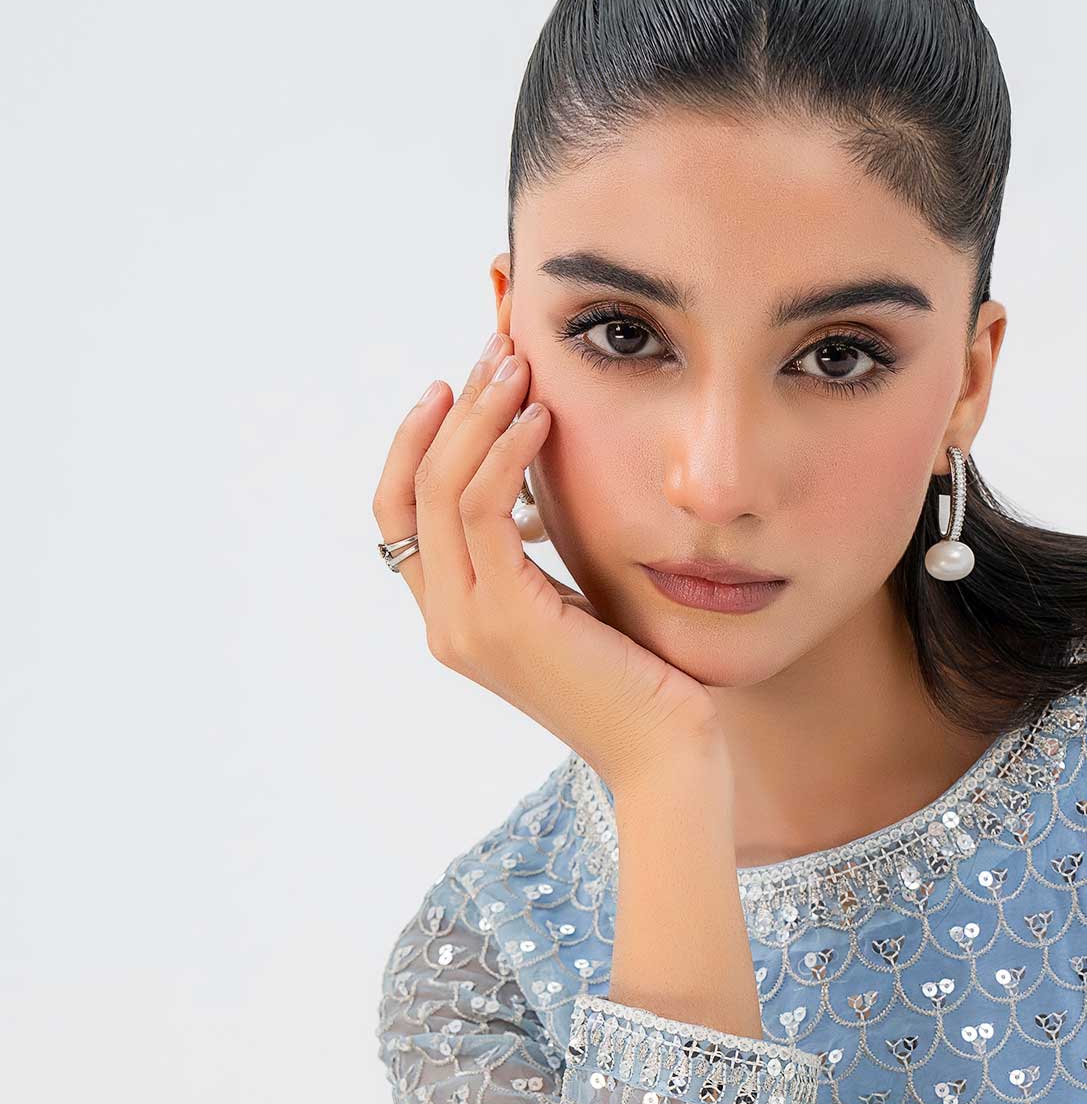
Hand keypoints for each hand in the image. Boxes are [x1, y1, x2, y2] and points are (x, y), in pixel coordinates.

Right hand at [374, 328, 722, 780]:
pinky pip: (483, 509)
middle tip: (494, 350)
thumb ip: (539, 555)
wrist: (668, 753)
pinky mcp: (505, 619)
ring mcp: (468, 625)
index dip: (418, 439)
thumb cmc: (641, 679)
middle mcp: (445, 623)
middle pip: (407, 488)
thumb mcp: (576, 601)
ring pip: (441, 488)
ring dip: (478, 415)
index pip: (401, 511)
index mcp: (454, 618)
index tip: (458, 382)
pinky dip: (506, 453)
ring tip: (519, 367)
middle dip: (449, 409)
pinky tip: (542, 419)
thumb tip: (536, 478)